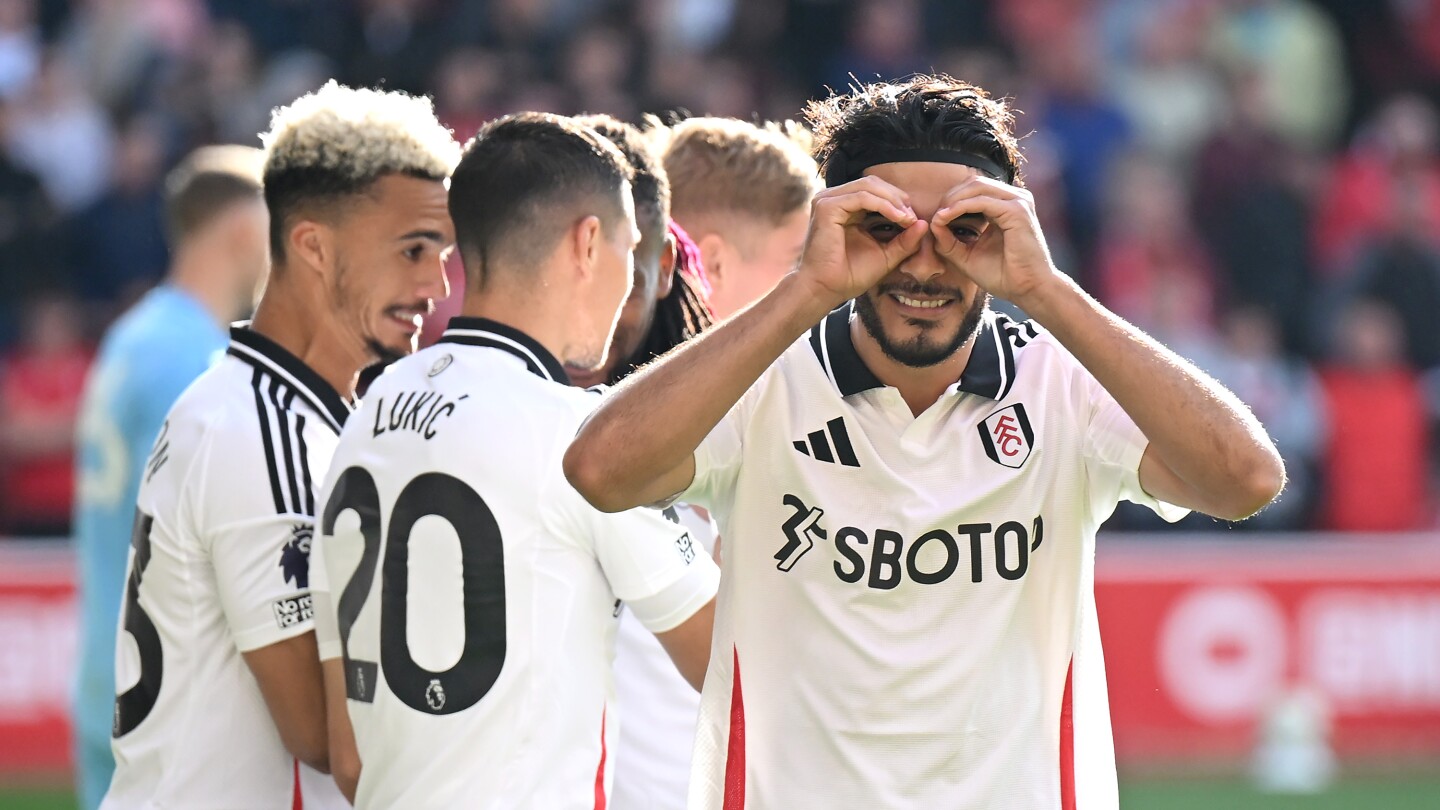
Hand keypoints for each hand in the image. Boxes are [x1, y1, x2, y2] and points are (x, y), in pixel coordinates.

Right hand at [795, 176, 928, 307]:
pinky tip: (897, 218)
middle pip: (873, 183)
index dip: (897, 200)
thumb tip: (924, 223)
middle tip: (913, 216)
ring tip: (908, 218)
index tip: (914, 220)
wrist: (827, 290)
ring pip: (868, 186)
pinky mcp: (826, 207)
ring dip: (893, 200)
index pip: (874, 189)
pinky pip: (862, 197)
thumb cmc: (850, 275)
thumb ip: (904, 240)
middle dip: (897, 198)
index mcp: (844, 207)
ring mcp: (828, 200)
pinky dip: (883, 205)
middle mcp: (833, 199)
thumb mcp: (885, 255)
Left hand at [930, 177, 1058, 304]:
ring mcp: (1018, 202)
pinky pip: (981, 201)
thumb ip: (949, 240)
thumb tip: (932, 222)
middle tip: (934, 216)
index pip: (974, 189)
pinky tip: (945, 218)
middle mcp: (1015, 199)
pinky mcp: (1017, 210)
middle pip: (973, 183)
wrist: (1029, 290)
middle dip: (949, 197)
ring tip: (938, 217)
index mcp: (1006, 206)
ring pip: (976, 187)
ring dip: (952, 200)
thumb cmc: (1003, 276)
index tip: (934, 219)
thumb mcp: (968, 255)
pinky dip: (960, 207)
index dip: (951, 200)